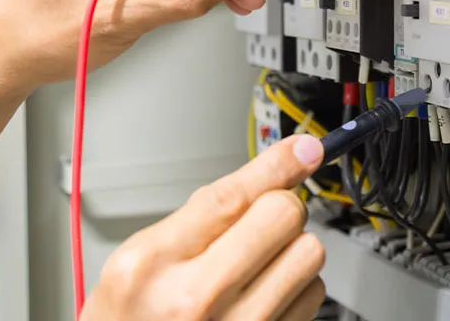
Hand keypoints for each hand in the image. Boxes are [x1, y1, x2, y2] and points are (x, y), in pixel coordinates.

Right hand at [82, 135, 326, 320]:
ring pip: (308, 253)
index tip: (304, 149)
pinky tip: (266, 293)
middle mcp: (196, 299)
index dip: (277, 164)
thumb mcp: (135, 259)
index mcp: (153, 263)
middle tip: (261, 220)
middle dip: (279, 206)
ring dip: (292, 249)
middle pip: (283, 215)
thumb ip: (196, 215)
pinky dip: (298, 286)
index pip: (232, 196)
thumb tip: (265, 174)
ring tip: (259, 263)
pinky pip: (314, 295)